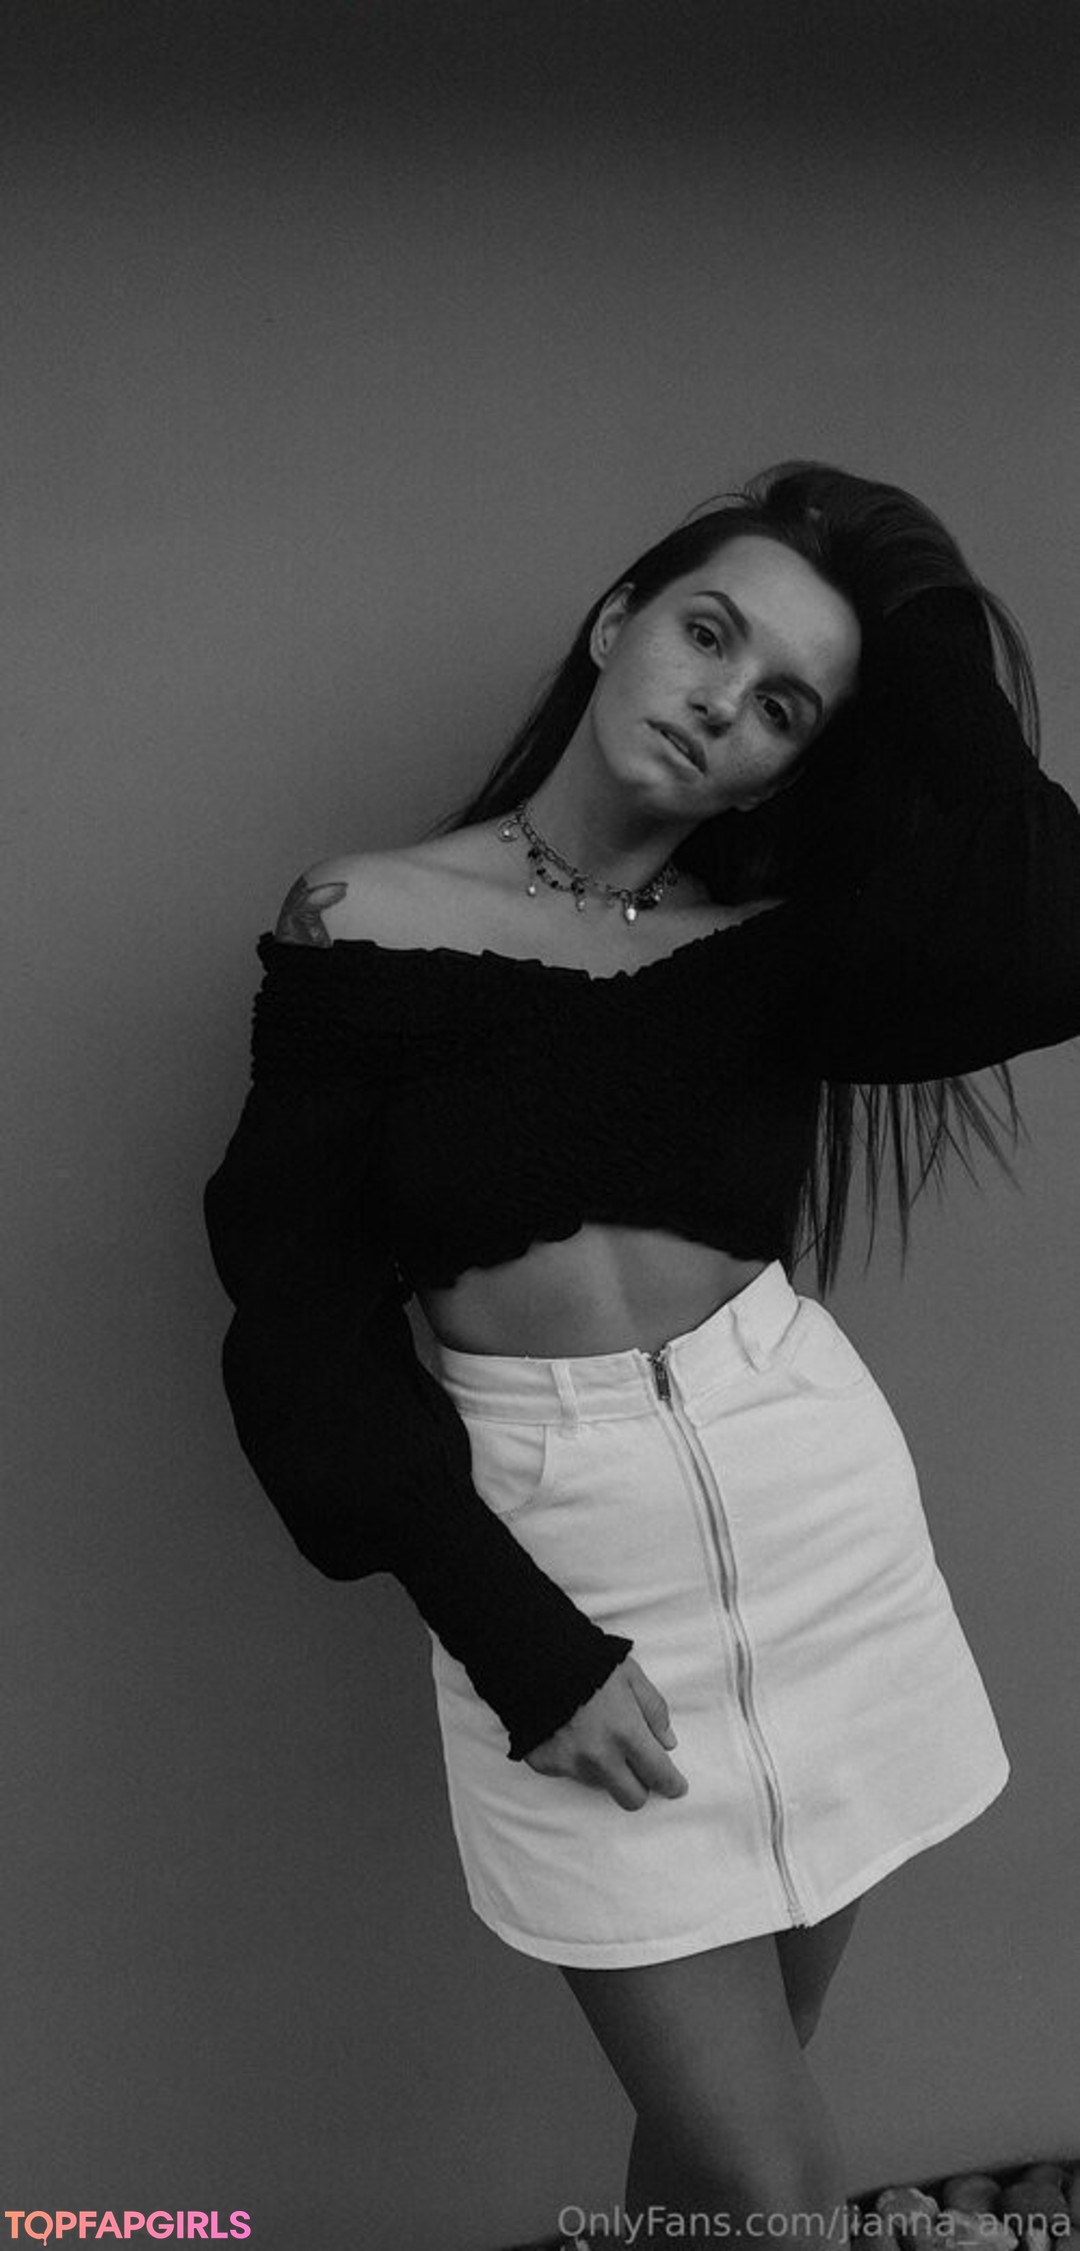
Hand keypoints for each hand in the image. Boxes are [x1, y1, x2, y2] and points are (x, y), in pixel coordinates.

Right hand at [523, 1655, 689, 1810]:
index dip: (671, 1784)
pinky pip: (569, 1773)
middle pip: (631, 1799)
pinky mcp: (545, 1763)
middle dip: (640, 1787)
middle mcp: (599, 1756)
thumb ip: (654, 1710)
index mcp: (626, 1733)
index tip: (675, 1787)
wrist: (531, 1656)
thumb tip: (668, 1743)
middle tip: (637, 1768)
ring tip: (594, 1734)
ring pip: (600, 1784)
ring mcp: (570, 1763)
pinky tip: (568, 1732)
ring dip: (605, 1769)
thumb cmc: (586, 1661)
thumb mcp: (631, 1675)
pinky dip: (574, 1759)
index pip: (658, 1775)